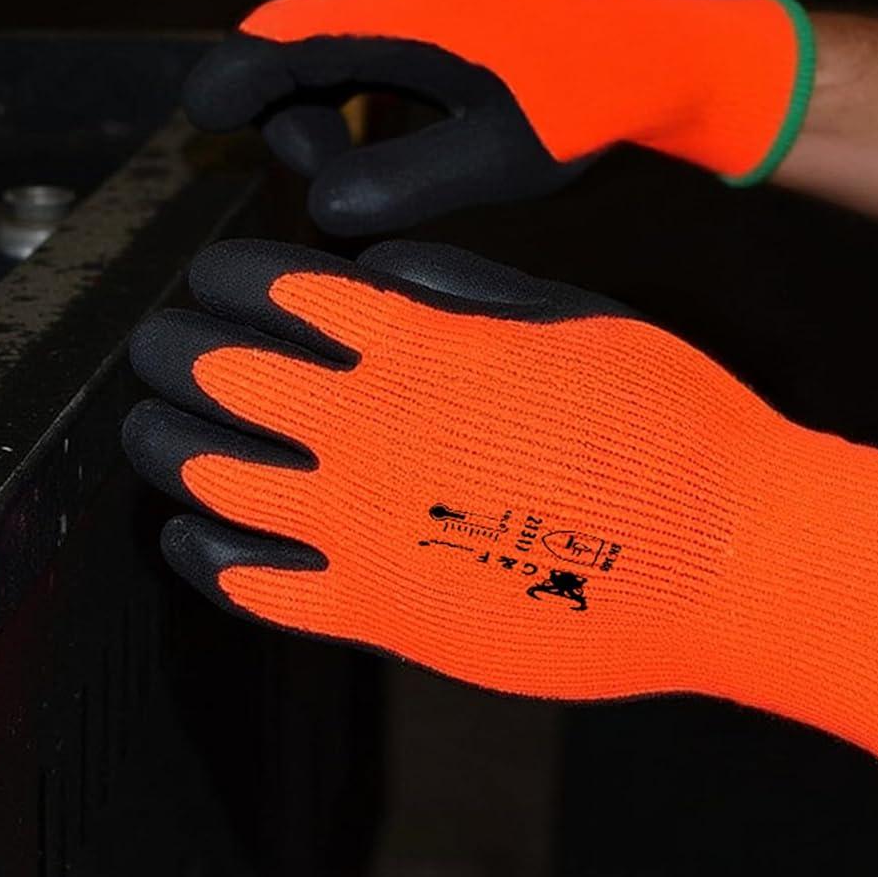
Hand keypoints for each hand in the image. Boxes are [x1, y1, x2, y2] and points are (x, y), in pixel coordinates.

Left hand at [124, 238, 877, 783]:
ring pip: (214, 475)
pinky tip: (190, 537)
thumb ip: (461, 287)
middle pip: (221, 375)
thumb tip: (378, 264)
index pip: (276, 290)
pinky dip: (208, 553)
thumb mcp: (572, 316)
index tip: (210, 278)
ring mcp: (364, 526)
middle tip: (154, 344)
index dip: (227, 276)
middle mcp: (370, 427)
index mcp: (415, 342)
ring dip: (165, 445)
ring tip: (146, 431)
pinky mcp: (381, 612)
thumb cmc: (672, 425)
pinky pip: (259, 584)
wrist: (731, 559)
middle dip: (171, 350)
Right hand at [184, 0, 814, 232]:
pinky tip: (379, 116)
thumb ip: (401, 183)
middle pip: (291, 25)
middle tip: (318, 166)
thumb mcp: (495, 160)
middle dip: (279, 97)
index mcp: (404, 18)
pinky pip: (363, 17)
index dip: (232, 81)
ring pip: (325, 18)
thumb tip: (321, 207)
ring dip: (314, 82)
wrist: (663, 54)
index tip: (208, 122)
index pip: (280, 38)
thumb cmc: (584, 108)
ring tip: (348, 149)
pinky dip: (347, 67)